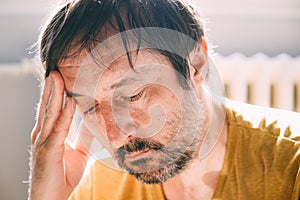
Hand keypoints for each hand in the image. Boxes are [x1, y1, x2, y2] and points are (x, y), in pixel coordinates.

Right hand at [29, 71, 91, 199]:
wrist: (51, 199)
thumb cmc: (62, 176)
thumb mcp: (79, 152)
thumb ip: (84, 136)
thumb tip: (94, 122)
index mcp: (48, 134)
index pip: (51, 109)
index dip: (55, 92)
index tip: (61, 76)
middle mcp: (42, 135)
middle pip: (47, 106)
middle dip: (52, 87)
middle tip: (56, 68)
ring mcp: (43, 142)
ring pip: (50, 113)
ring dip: (54, 93)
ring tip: (57, 76)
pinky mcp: (48, 151)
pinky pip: (59, 129)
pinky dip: (65, 114)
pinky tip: (70, 101)